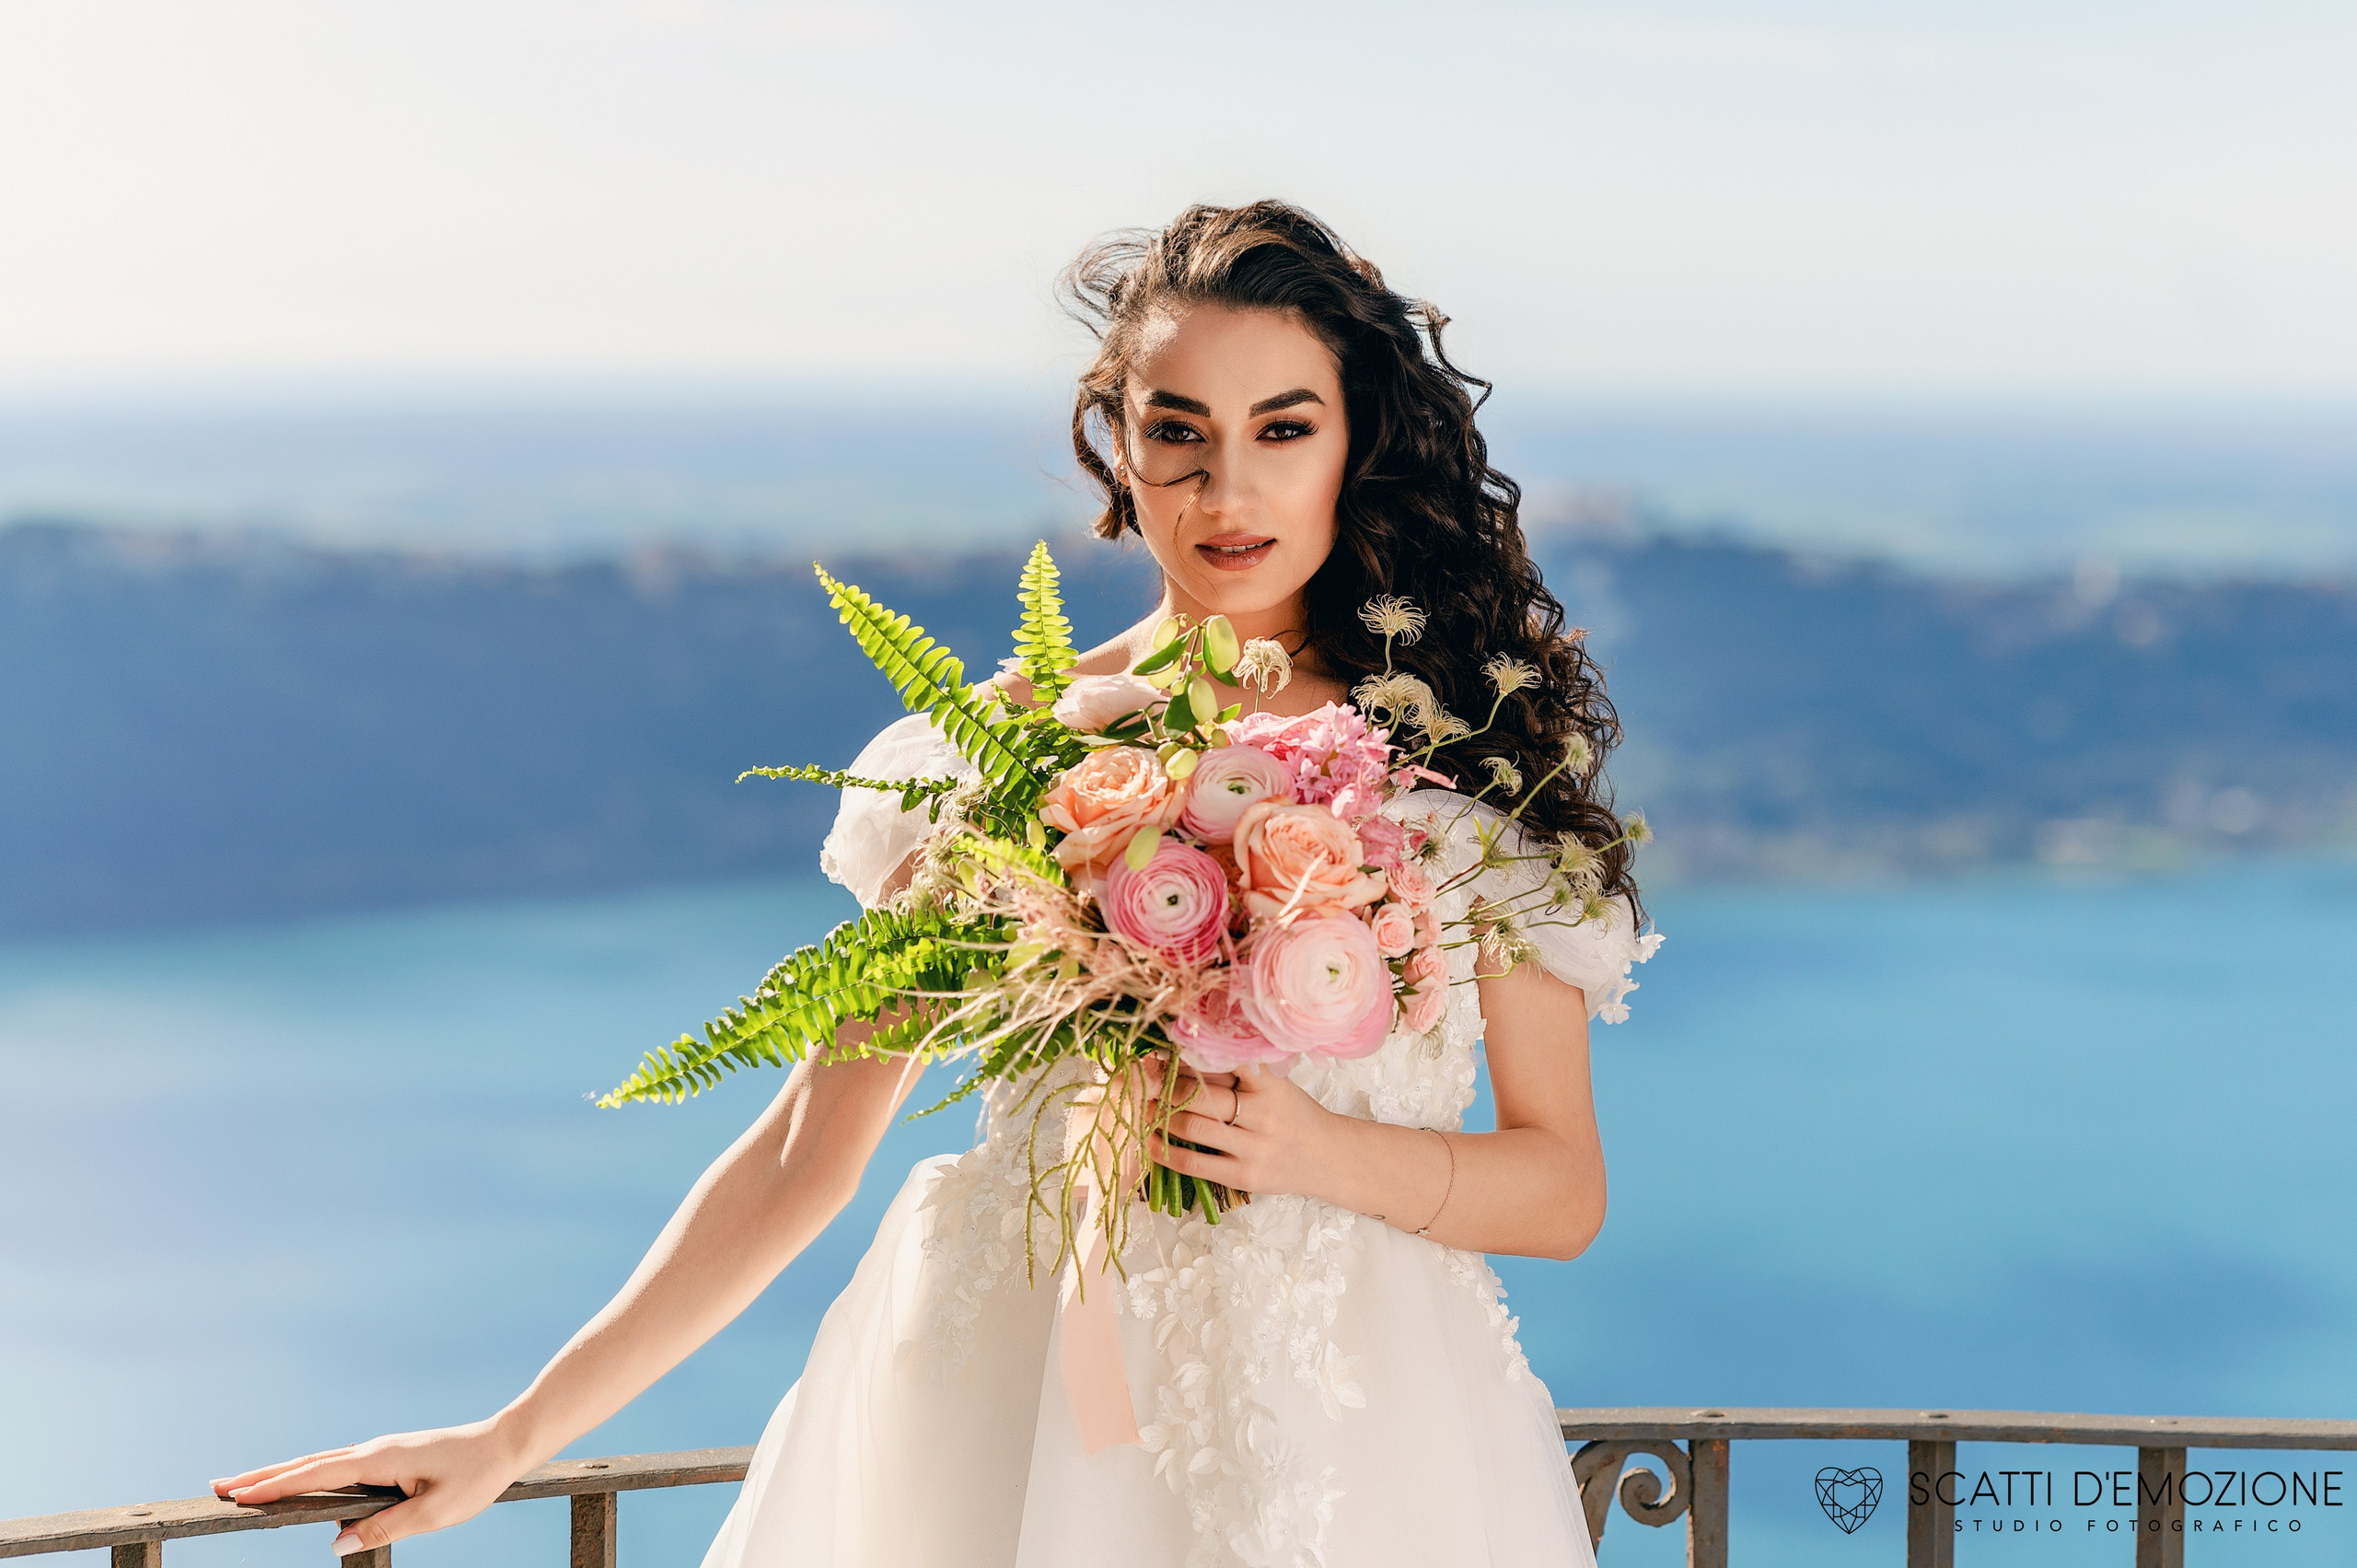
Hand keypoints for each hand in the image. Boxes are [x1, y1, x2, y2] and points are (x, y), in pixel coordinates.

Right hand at [211, 1418, 533, 1555]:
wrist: (507, 1442)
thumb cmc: (476, 1476)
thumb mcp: (435, 1512)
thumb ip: (386, 1527)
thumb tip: (338, 1543)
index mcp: (380, 1458)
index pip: (317, 1473)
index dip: (276, 1485)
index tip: (239, 1493)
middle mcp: (373, 1449)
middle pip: (308, 1463)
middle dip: (262, 1475)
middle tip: (218, 1486)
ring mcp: (379, 1451)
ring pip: (320, 1463)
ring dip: (281, 1473)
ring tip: (244, 1484)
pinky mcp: (388, 1457)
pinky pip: (338, 1466)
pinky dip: (309, 1473)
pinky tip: (298, 1482)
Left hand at [1143, 1058, 1340, 1201]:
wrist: (1328, 1157)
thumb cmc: (1293, 1114)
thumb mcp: (1275, 1085)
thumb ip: (1237, 1073)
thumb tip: (1180, 1058)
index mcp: (1270, 1083)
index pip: (1221, 1061)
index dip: (1185, 1056)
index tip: (1161, 1053)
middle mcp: (1263, 1113)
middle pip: (1199, 1094)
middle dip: (1164, 1086)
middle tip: (1144, 1081)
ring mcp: (1254, 1147)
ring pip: (1193, 1126)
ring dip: (1160, 1115)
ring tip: (1144, 1107)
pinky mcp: (1244, 1176)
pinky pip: (1195, 1163)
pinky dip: (1166, 1152)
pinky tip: (1150, 1141)